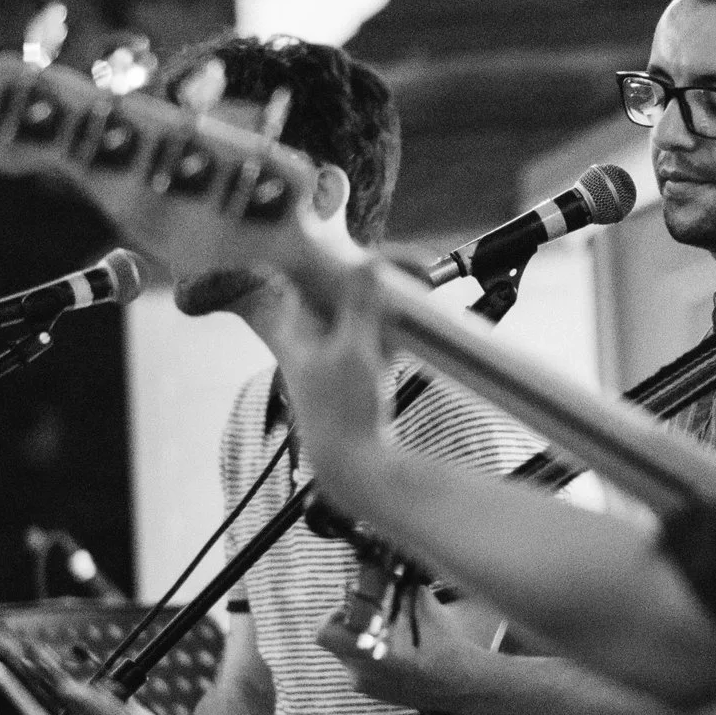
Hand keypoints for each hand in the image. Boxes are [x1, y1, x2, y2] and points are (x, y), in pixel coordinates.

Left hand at [267, 265, 397, 496]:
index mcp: (296, 328)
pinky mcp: (356, 369)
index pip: (310, 276)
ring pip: (360, 312)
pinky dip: (393, 326)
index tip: (372, 250)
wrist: (353, 464)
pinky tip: (416, 318)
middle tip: (411, 267)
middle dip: (372, 277)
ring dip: (387, 301)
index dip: (336, 257)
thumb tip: (368, 261)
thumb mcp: (353, 351)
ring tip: (419, 285)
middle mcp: (312, 336)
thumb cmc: (341, 411)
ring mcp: (334, 352)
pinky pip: (375, 335)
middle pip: (339, 291)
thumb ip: (360, 304)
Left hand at [315, 592, 481, 710]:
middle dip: (356, 619)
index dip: (336, 612)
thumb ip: (408, 593)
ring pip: (348, 649)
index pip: (325, 633)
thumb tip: (397, 571)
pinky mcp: (371, 691)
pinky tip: (400, 645)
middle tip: (381, 609)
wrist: (466, 690)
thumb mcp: (432, 616)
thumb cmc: (451, 655)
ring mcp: (365, 686)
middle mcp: (362, 675)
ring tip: (396, 628)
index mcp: (374, 658)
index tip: (357, 602)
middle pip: (339, 637)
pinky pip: (358, 662)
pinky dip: (372, 648)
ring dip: (364, 633)